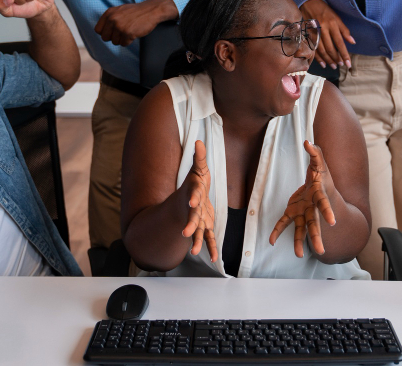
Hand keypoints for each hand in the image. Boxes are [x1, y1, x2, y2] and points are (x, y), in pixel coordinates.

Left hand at [95, 0, 177, 46]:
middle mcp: (112, 19)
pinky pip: (123, 44)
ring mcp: (120, 26)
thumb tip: (100, 32)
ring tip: (129, 31)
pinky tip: (134, 33)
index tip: (112, 31)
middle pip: (105, 38)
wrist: (151, 10)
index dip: (105, 32)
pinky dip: (128, 41)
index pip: (98, 30)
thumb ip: (109, 18)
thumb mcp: (119, 10)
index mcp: (109, 13)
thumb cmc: (136, 12)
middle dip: (113, 37)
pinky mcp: (128, 33)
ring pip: (114, 42)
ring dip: (122, 39)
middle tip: (122, 32)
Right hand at [181, 140, 217, 261]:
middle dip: (189, 225)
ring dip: (196, 241)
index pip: (194, 196)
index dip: (193, 198)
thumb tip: (200, 141)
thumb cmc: (195, 183)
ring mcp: (198, 220)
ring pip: (197, 232)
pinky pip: (208, 239)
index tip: (192, 202)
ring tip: (194, 252)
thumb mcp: (198, 169)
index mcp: (194, 194)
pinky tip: (216, 259)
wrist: (189, 199)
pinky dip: (212, 248)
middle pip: (192, 218)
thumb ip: (199, 157)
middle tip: (185, 233)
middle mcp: (194, 209)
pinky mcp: (204, 227)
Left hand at [270, 141, 336, 256]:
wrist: (320, 187)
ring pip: (301, 229)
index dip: (327, 212)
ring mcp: (303, 213)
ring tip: (297, 255)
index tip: (332, 222)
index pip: (324, 204)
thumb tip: (307, 142)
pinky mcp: (293, 213)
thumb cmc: (321, 176)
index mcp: (319, 196)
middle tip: (320, 250)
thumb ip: (315, 152)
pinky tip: (271, 241)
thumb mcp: (320, 163)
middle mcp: (313, 208)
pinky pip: (284, 223)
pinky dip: (277, 231)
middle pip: (315, 224)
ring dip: (299, 242)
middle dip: (317, 237)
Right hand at [300, 0, 353, 68]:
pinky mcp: (307, 34)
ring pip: (321, 50)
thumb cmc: (326, 11)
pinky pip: (313, 48)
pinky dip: (318, 57)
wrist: (309, 3)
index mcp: (332, 24)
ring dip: (328, 60)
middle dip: (336, 58)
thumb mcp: (337, 18)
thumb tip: (352, 42)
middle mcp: (323, 28)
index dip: (344, 54)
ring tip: (333, 66)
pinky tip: (323, 63)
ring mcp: (314, 32)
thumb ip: (344, 30)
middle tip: (340, 65)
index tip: (348, 63)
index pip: (340, 43)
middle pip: (330, 48)